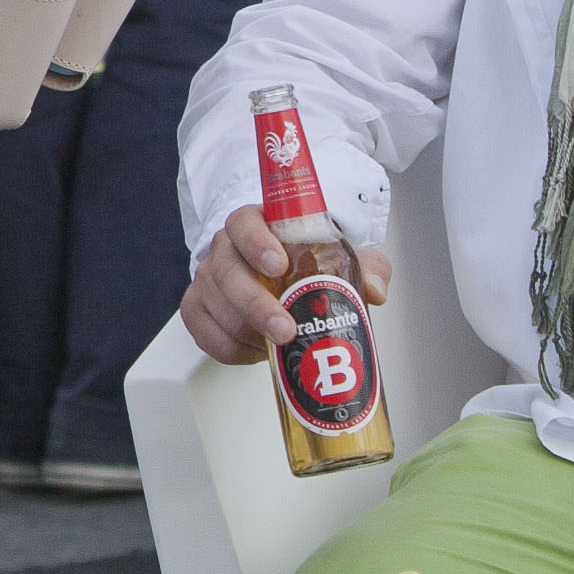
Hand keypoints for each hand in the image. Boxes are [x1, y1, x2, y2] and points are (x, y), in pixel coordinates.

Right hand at [184, 203, 392, 365]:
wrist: (282, 280)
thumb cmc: (308, 264)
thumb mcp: (344, 259)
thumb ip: (367, 267)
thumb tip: (374, 291)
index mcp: (256, 224)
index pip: (244, 223)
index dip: (256, 242)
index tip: (278, 264)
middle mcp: (226, 249)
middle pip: (227, 271)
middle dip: (256, 305)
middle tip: (286, 328)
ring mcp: (208, 280)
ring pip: (217, 307)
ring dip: (249, 332)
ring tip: (282, 345)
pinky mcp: (198, 310)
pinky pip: (206, 334)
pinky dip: (233, 349)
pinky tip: (258, 350)